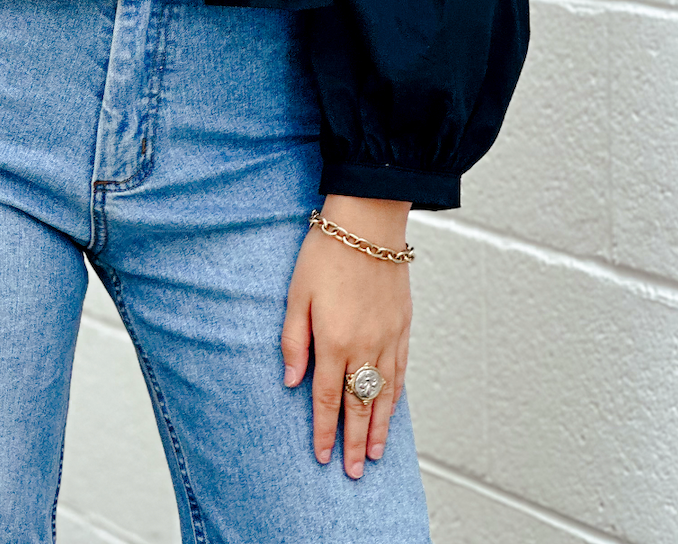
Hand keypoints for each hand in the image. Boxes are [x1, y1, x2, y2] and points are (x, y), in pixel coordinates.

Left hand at [281, 195, 412, 478]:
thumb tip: (291, 380)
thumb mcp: (296, 294)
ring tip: (375, 454)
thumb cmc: (326, 252)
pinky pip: (401, 371)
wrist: (367, 222)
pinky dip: (395, 395)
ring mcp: (387, 337)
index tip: (323, 455)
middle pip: (360, 406)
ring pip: (384, 394)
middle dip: (355, 442)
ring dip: (379, 427)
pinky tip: (391, 408)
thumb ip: (293, 341)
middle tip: (353, 472)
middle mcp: (364, 346)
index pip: (328, 398)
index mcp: (334, 341)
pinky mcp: (403, 325)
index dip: (325, 430)